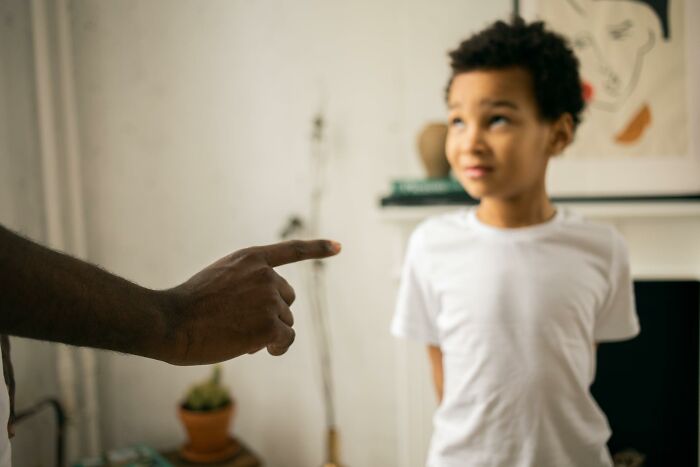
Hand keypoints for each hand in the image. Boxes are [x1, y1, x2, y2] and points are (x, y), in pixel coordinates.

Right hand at [162, 239, 340, 364]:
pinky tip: (258, 350)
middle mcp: (264, 274)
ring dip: (269, 333)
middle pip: (286, 299)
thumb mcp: (218, 280)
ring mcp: (268, 299)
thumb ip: (246, 284)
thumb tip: (274, 319)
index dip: (318, 248)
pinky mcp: (269, 325)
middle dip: (271, 314)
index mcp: (250, 258)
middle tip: (241, 324)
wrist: (171, 322)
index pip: (291, 250)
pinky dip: (277, 348)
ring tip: (238, 335)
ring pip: (285, 322)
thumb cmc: (187, 306)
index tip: (339, 246)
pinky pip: (286, 340)